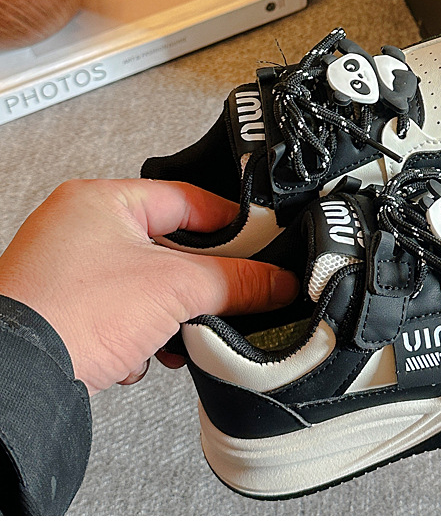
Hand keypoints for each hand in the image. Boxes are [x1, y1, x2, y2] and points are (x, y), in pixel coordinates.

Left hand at [0, 179, 298, 393]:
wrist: (19, 380)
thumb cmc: (69, 314)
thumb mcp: (174, 288)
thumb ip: (236, 281)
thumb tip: (277, 282)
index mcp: (102, 201)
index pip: (186, 199)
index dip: (229, 220)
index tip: (260, 240)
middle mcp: (81, 230)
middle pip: (171, 248)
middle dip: (199, 280)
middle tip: (229, 291)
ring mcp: (72, 272)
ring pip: (151, 287)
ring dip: (172, 315)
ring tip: (179, 332)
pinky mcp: (70, 311)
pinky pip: (127, 314)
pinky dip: (143, 336)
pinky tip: (142, 352)